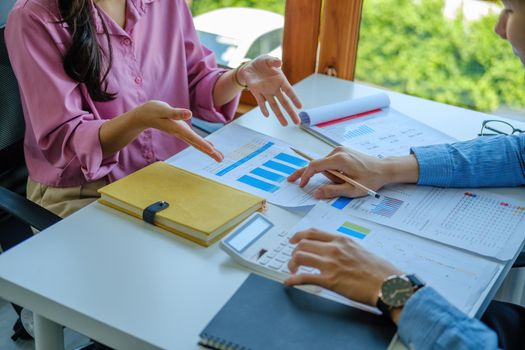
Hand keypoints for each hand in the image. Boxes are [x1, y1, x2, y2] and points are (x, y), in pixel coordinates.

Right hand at [132, 101, 223, 161]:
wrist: (143, 116)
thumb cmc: (152, 110)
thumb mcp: (164, 109)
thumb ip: (176, 113)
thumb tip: (189, 114)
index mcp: (178, 128)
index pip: (192, 137)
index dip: (202, 143)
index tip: (212, 150)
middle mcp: (181, 133)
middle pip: (197, 144)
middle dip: (209, 152)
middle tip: (221, 159)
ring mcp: (181, 133)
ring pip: (197, 143)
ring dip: (208, 150)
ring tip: (219, 157)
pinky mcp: (181, 130)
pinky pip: (195, 140)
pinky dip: (203, 144)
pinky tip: (210, 147)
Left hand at [239, 55, 302, 125]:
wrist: (249, 67)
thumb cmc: (261, 63)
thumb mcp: (267, 59)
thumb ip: (273, 61)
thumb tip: (279, 63)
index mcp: (280, 80)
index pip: (289, 91)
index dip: (294, 99)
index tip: (300, 107)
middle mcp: (275, 88)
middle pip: (284, 102)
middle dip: (291, 112)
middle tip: (297, 122)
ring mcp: (266, 92)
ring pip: (274, 106)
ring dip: (279, 115)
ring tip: (285, 124)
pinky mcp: (257, 94)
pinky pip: (261, 103)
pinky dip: (264, 109)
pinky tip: (267, 115)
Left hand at [284, 229, 402, 306]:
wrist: (388, 284)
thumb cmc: (379, 270)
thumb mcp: (360, 249)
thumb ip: (344, 247)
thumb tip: (334, 251)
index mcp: (341, 240)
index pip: (313, 232)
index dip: (298, 235)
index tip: (293, 240)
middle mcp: (334, 249)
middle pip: (303, 244)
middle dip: (294, 252)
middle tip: (294, 260)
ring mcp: (331, 264)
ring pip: (300, 257)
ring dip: (292, 264)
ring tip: (293, 271)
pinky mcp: (330, 281)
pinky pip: (304, 277)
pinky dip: (292, 280)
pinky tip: (289, 282)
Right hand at [287, 147, 418, 198]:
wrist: (384, 168)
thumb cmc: (370, 179)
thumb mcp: (352, 189)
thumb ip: (332, 191)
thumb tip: (315, 193)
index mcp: (339, 159)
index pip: (315, 165)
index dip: (305, 175)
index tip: (300, 185)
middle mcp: (337, 151)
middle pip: (317, 164)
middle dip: (309, 175)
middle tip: (291, 180)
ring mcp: (340, 150)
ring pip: (324, 165)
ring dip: (328, 176)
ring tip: (345, 182)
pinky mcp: (342, 152)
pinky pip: (330, 163)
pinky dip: (332, 172)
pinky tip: (344, 177)